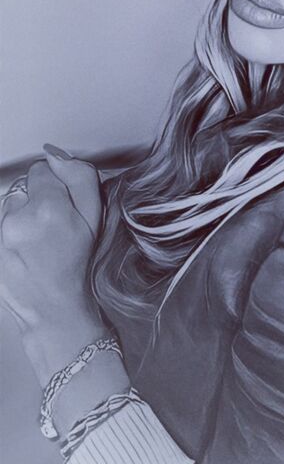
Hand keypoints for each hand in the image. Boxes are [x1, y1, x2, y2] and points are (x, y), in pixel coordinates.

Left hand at [0, 146, 105, 382]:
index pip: (41, 169)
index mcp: (48, 207)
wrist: (54, 309)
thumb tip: (55, 154)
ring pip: (9, 207)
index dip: (56, 186)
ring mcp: (0, 235)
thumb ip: (80, 177)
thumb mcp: (95, 217)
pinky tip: (25, 251)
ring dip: (21, 218)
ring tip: (38, 241)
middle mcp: (17, 218)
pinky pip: (1, 226)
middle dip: (36, 201)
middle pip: (23, 188)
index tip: (63, 206)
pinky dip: (10, 234)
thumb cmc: (78, 265)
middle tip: (53, 227)